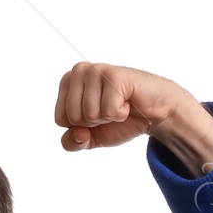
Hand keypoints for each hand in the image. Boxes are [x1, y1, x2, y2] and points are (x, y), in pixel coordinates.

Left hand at [53, 62, 212, 175]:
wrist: (152, 112)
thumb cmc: (120, 120)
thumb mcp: (91, 138)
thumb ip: (73, 142)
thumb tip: (77, 134)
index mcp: (68, 82)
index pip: (60, 119)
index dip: (80, 128)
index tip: (97, 116)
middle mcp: (79, 70)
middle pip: (72, 117)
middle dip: (93, 124)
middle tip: (110, 111)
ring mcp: (96, 70)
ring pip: (88, 114)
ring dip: (108, 118)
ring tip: (119, 105)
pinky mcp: (114, 75)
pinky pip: (107, 111)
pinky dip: (120, 114)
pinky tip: (128, 102)